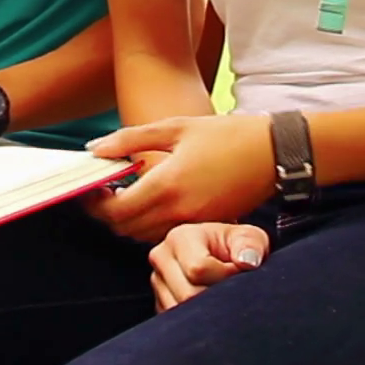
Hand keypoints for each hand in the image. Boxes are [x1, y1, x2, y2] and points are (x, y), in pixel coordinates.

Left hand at [85, 114, 276, 241]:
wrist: (274, 152)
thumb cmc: (225, 135)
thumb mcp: (175, 127)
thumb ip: (129, 139)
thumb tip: (94, 149)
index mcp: (166, 185)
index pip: (115, 212)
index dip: (94, 205)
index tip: (90, 189)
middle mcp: (178, 212)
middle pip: (125, 230)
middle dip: (108, 213)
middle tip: (104, 191)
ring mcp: (195, 224)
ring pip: (145, 237)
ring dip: (129, 221)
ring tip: (128, 194)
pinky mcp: (208, 227)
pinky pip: (168, 235)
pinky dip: (152, 225)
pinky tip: (155, 201)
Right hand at [148, 222, 268, 311]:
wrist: (220, 253)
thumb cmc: (236, 246)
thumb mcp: (249, 237)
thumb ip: (250, 244)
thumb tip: (247, 262)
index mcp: (180, 238)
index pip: (198, 269)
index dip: (225, 276)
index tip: (239, 271)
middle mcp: (162, 258)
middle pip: (188, 295)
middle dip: (217, 297)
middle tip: (232, 287)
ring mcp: (158, 283)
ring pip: (182, 313)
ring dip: (208, 310)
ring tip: (221, 294)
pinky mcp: (160, 303)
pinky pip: (179, 322)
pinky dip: (199, 320)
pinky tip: (210, 305)